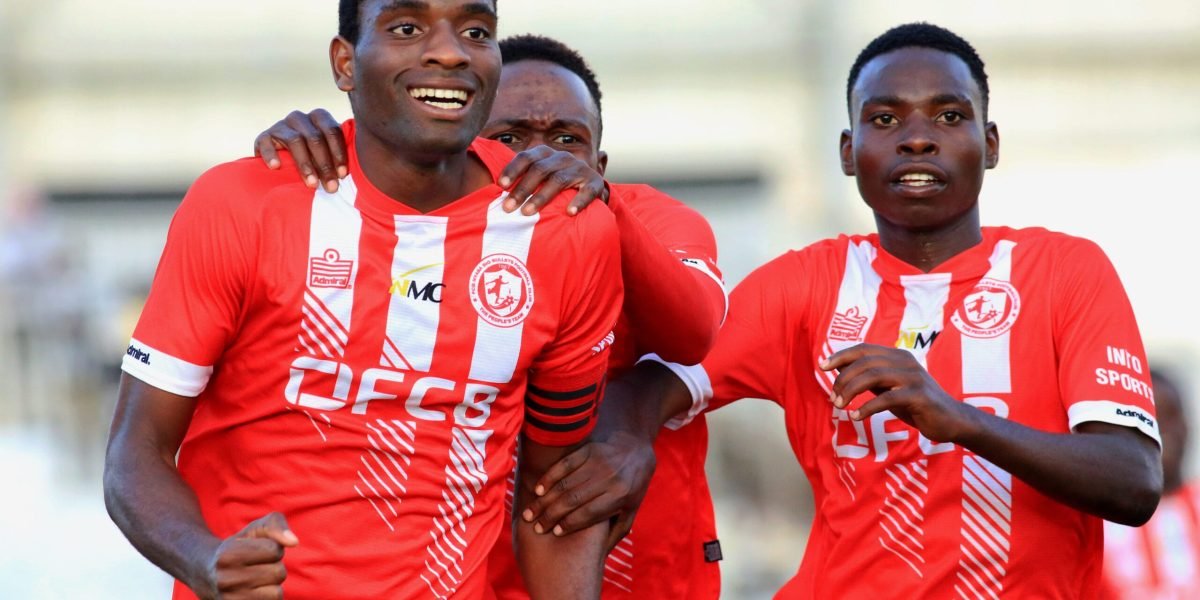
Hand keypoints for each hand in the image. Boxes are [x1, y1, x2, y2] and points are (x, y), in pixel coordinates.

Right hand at [196, 512, 298, 599]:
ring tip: (256, 580)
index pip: (275, 550)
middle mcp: (226, 580)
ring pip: (276, 594)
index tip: (258, 550)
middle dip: (274, 567)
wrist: (207, 573)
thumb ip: (276, 526)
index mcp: (228, 555)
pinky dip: (268, 598)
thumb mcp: (255, 529)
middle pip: (278, 573)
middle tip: (256, 566)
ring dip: (273, 586)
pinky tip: (255, 592)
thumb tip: (294, 542)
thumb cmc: (239, 547)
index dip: (273, 548)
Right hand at [253, 109, 347, 193]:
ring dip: (305, 165)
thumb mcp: (327, 156)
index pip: (332, 131)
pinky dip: (271, 155)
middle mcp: (300, 118)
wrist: (282, 161)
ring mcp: (281, 125)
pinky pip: (266, 143)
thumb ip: (337, 159)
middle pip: (315, 138)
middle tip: (331, 187)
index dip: (339, 154)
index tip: (343, 175)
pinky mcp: (264, 137)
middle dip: (325, 165)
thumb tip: (354, 175)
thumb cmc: (314, 160)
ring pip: (295, 141)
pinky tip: (276, 167)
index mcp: (320, 118)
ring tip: (312, 184)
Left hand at [497, 146, 608, 215]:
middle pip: (539, 170)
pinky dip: (578, 201)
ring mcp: (579, 169)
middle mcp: (562, 158)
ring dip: (541, 197)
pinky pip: (587, 191)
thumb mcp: (539, 178)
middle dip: (522, 190)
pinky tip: (569, 213)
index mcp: (546, 154)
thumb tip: (491, 190)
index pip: (526, 157)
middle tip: (508, 208)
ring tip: (527, 213)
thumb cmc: (555, 186)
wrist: (590, 188)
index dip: (513, 169)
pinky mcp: (595, 183)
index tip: (500, 185)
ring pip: (558, 180)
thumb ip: (521, 179)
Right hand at [521, 431, 655, 550]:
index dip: (569, 524)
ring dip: (545, 500)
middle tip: (535, 526)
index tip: (553, 533)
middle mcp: (609, 479)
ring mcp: (598, 462)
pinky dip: (550, 477)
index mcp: (620, 496)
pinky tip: (539, 489)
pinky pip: (565, 464)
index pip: (589, 513)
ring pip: (566, 483)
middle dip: (551, 515)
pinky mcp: (589, 449)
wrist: (638, 450)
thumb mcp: (630, 511)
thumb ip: (615, 533)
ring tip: (530, 512)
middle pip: (573, 500)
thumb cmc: (631, 487)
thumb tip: (599, 556)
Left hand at [821, 343, 972, 442]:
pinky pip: (887, 398)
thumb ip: (869, 378)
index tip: (822, 366)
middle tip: (833, 398)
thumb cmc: (916, 404)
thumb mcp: (888, 388)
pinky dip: (868, 407)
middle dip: (843, 379)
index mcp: (897, 356)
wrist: (950, 420)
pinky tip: (856, 416)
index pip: (864, 349)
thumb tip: (839, 370)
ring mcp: (913, 377)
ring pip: (874, 376)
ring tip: (839, 406)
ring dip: (851, 391)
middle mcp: (905, 361)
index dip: (841, 355)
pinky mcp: (919, 396)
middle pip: (865, 363)